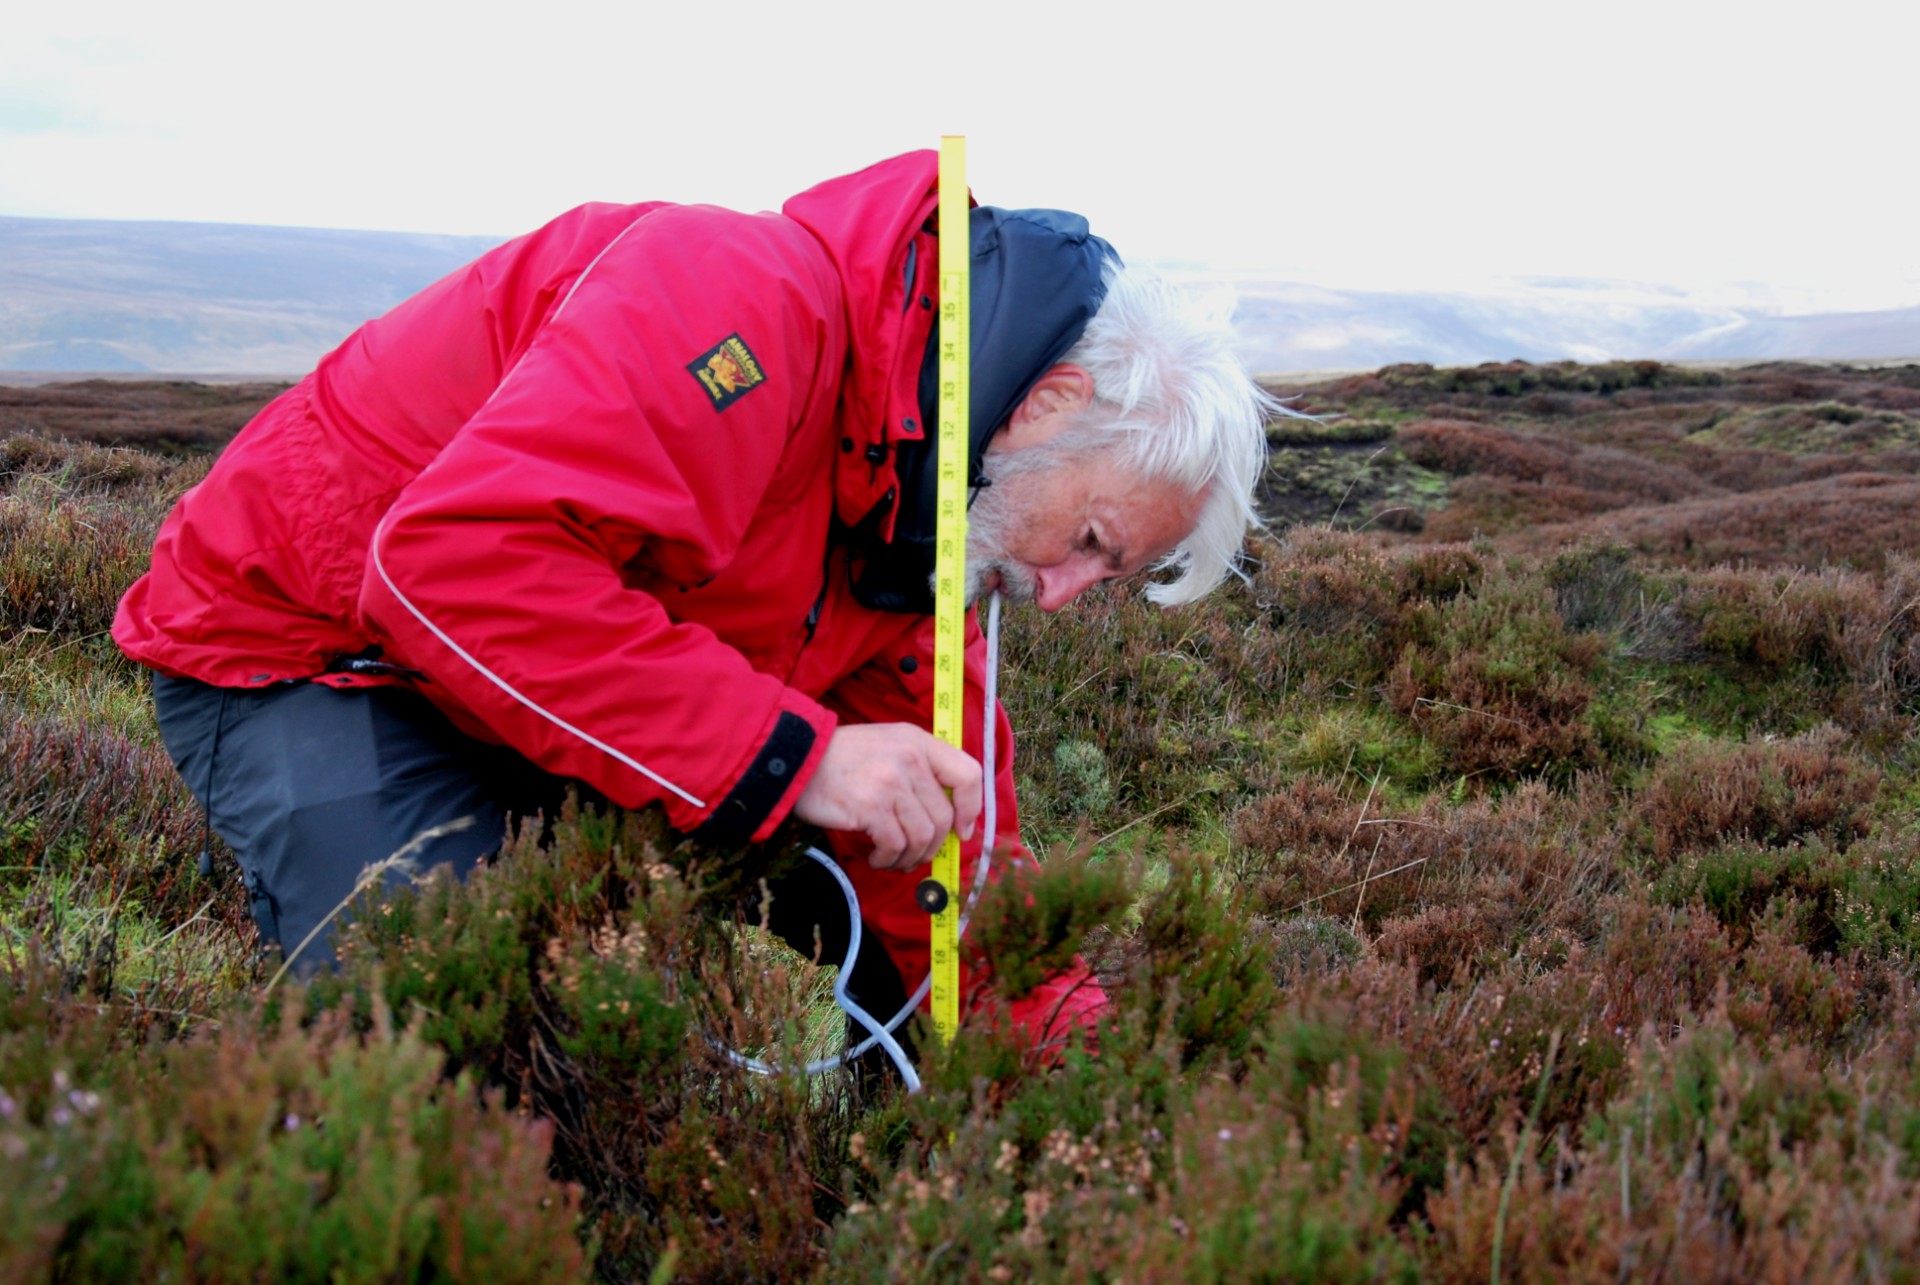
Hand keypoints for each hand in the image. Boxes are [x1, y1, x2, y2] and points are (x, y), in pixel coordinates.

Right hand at [791, 723, 982, 869]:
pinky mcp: (871, 806)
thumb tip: (949, 819)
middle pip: (943, 818)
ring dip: (909, 858)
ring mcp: (891, 782)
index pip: (968, 774)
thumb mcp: (888, 746)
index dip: (971, 808)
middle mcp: (910, 758)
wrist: (796, 759)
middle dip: (932, 847)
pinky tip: (876, 857)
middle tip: (914, 856)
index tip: (961, 830)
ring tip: (891, 858)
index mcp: (919, 741)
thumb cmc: (842, 759)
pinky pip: (895, 846)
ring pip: (922, 837)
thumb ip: (919, 771)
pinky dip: (888, 860)